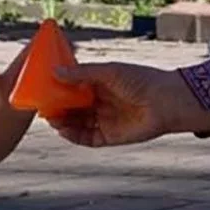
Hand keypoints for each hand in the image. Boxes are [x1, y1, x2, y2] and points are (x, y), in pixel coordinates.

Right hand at [47, 62, 209, 148]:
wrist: (167, 102)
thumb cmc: (141, 80)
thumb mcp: (109, 72)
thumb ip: (82, 73)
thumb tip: (55, 71)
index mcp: (100, 84)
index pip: (73, 87)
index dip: (58, 89)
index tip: (42, 88)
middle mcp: (100, 102)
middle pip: (72, 107)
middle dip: (57, 108)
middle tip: (42, 107)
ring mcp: (104, 120)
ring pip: (77, 123)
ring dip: (63, 122)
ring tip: (50, 119)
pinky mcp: (109, 136)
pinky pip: (87, 138)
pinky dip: (74, 136)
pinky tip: (63, 131)